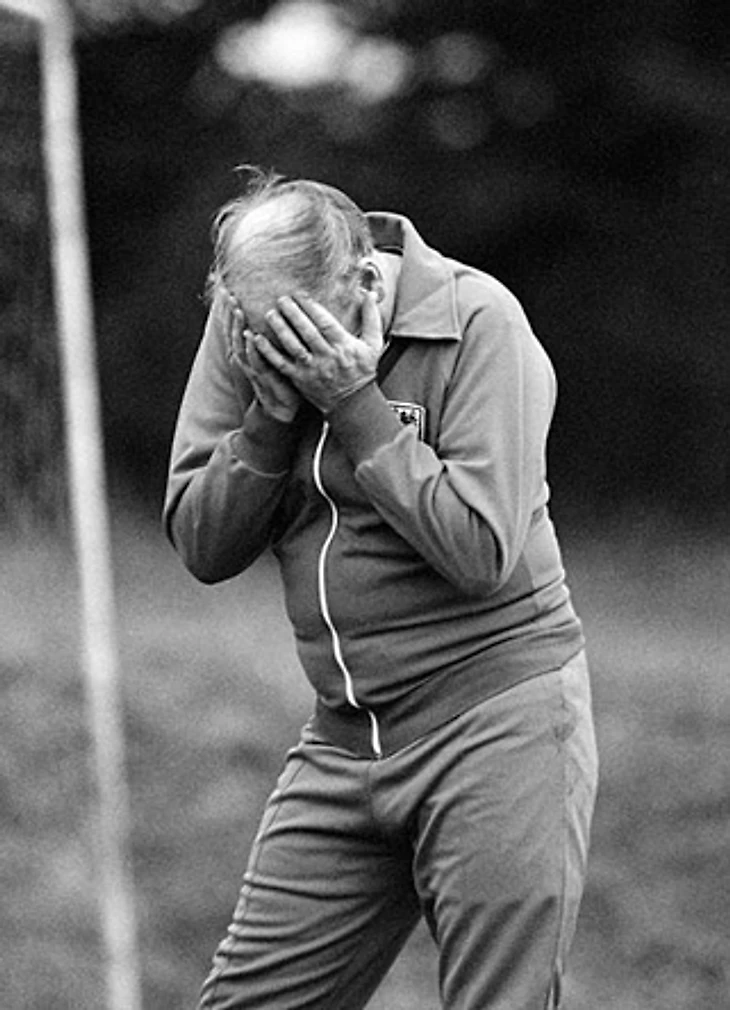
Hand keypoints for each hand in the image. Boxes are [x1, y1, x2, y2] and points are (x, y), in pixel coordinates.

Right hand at [226, 302, 300, 422]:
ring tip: (238, 309)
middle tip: (228, 294)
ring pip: (240, 344)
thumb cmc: (280, 378)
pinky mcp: (262, 377)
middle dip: (230, 313)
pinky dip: (251, 348)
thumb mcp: (274, 355)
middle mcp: (246, 358)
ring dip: (238, 327)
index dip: (230, 310)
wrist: (280, 408)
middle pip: (233, 331)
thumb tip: (275, 315)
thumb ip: (270, 337)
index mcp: (248, 351)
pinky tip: (250, 336)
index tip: (227, 291)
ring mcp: (252, 368)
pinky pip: (255, 361)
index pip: (236, 327)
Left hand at [252, 292, 383, 413]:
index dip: (312, 308)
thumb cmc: (362, 369)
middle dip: (293, 314)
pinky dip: (268, 352)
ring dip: (280, 329)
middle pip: (307, 332)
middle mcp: (327, 357)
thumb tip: (369, 293)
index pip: (325, 323)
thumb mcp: (374, 343)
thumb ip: (372, 317)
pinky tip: (257, 339)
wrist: (353, 402)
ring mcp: (312, 369)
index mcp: (343, 346)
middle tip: (281, 299)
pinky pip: (281, 364)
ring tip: (270, 314)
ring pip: (293, 346)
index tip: (300, 295)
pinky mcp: (300, 379)